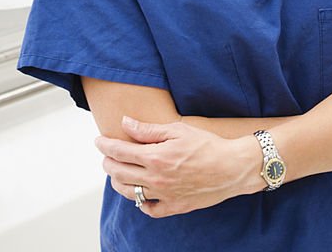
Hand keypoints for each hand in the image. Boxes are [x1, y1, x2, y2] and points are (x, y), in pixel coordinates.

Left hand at [95, 116, 260, 217]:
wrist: (232, 168)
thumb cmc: (208, 145)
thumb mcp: (178, 129)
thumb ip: (148, 130)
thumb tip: (126, 123)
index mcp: (156, 157)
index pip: (119, 152)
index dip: (105, 145)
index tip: (99, 141)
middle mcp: (156, 179)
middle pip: (119, 173)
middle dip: (108, 163)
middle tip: (107, 156)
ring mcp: (164, 195)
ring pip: (129, 192)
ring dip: (118, 182)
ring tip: (118, 173)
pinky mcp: (175, 206)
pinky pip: (149, 209)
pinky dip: (140, 202)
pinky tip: (140, 193)